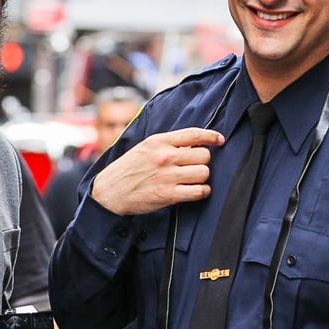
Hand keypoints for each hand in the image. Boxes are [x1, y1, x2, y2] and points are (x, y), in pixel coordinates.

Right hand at [91, 128, 223, 214]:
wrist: (109, 192)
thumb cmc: (128, 169)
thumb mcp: (145, 147)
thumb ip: (167, 144)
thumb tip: (194, 144)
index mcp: (159, 141)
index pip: (194, 134)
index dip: (211, 136)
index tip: (219, 140)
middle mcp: (164, 156)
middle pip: (204, 155)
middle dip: (202, 161)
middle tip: (193, 166)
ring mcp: (167, 176)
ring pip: (204, 172)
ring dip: (202, 177)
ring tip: (193, 179)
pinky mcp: (168, 195)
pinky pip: (199, 191)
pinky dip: (202, 191)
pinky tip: (196, 190)